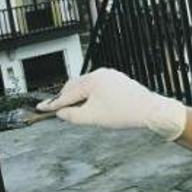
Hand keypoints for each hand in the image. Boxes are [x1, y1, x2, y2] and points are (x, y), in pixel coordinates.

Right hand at [36, 68, 186, 140]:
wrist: (151, 111)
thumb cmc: (124, 113)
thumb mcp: (92, 118)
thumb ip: (72, 115)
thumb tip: (61, 113)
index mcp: (92, 80)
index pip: (67, 94)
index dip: (52, 104)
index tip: (40, 108)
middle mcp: (101, 73)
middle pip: (75, 86)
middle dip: (66, 99)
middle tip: (56, 110)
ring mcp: (111, 76)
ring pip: (87, 86)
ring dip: (79, 98)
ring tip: (75, 111)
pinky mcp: (119, 81)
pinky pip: (98, 87)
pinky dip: (91, 96)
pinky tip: (92, 106)